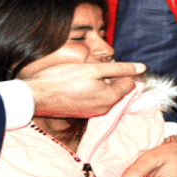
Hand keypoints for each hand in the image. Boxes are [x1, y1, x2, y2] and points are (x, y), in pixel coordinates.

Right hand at [24, 62, 145, 117]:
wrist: (35, 97)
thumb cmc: (62, 79)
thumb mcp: (93, 69)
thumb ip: (119, 69)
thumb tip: (141, 67)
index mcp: (110, 98)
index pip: (130, 83)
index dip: (121, 71)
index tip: (106, 64)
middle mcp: (104, 109)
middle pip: (117, 89)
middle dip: (110, 77)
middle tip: (91, 69)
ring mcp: (92, 112)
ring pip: (105, 93)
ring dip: (99, 83)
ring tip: (82, 76)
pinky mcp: (82, 113)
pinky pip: (94, 99)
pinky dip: (90, 90)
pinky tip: (76, 84)